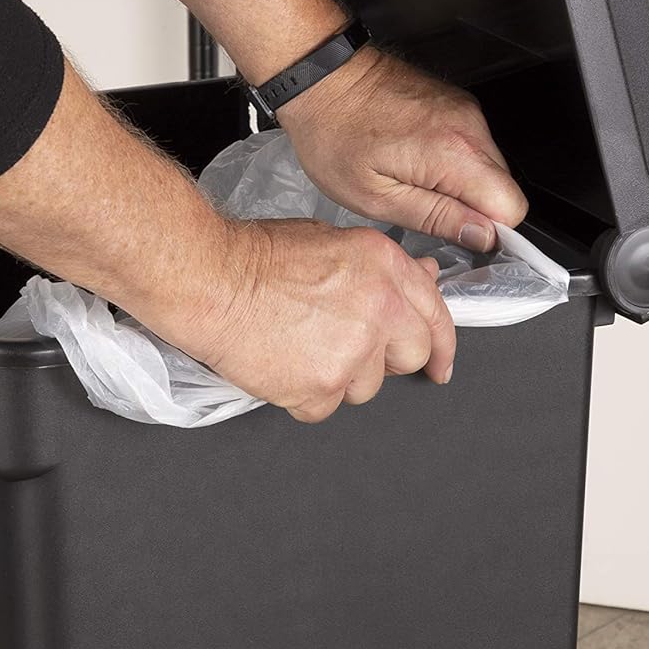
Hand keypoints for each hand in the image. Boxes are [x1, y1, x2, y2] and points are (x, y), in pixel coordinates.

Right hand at [164, 216, 455, 422]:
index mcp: (386, 268)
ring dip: (341, 376)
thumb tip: (425, 279)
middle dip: (386, 358)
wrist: (208, 280)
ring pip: (367, 387)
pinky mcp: (321, 389)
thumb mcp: (334, 241)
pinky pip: (326, 407)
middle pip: (412, 356)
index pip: (436, 315)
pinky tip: (284, 364)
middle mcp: (380, 310)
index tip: (441, 363)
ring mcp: (353, 353)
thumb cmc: (257, 256)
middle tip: (348, 348)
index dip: (441, 344)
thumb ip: (386, 269)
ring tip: (301, 344)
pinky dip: (306, 395)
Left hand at [278, 47, 528, 252]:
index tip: (456, 231)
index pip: (511, 207)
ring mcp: (466, 110)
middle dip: (472, 207)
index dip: (488, 230)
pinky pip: (473, 147)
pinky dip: (452, 162)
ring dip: (460, 185)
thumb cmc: (334, 134)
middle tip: (422, 204)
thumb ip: (437, 219)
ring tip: (413, 178)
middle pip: (504, 188)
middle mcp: (469, 126)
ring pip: (489, 169)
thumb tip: (481, 236)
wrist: (321, 79)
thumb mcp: (377, 197)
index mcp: (454, 153)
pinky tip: (414, 158)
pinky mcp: (457, 103)